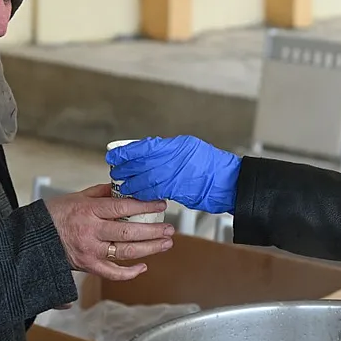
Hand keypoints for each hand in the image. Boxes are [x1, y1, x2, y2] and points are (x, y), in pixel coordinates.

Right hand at [44, 184, 174, 280]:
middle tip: (169, 228)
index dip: (145, 206)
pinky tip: (143, 267)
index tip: (160, 204)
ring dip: (149, 248)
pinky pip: (112, 272)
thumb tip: (123, 187)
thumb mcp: (76, 197)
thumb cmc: (54, 215)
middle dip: (153, 230)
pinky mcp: (87, 266)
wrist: (32, 238)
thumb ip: (101, 192)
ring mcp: (90, 251)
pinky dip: (129, 273)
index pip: (123, 207)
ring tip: (165, 243)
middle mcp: (91, 231)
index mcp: (89, 211)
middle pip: (129, 232)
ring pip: (125, 252)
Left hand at [106, 136, 240, 214]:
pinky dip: (142, 194)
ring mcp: (172, 174)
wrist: (226, 181)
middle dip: (124, 169)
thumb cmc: (210, 164)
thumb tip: (149, 154)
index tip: (113, 156)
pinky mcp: (174, 190)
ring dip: (130, 184)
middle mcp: (171, 158)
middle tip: (116, 173)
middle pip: (138, 163)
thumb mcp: (189, 147)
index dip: (125, 153)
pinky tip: (137, 195)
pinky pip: (152, 192)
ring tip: (123, 187)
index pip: (142, 147)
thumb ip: (168, 150)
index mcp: (173, 144)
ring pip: (142, 179)